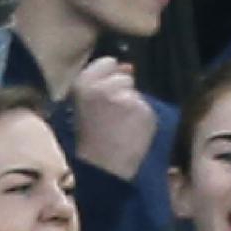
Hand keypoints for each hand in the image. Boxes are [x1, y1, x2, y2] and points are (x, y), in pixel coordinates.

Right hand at [71, 57, 159, 181]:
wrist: (103, 168)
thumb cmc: (91, 138)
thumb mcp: (84, 105)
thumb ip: (103, 81)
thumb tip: (129, 66)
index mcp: (84, 83)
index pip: (107, 62)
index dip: (109, 78)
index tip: (103, 97)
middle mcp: (105, 87)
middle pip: (125, 77)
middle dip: (122, 92)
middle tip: (110, 117)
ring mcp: (127, 99)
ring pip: (137, 94)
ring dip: (133, 107)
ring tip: (120, 127)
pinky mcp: (144, 111)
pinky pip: (147, 109)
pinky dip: (143, 120)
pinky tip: (131, 133)